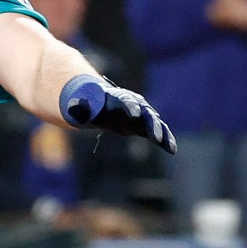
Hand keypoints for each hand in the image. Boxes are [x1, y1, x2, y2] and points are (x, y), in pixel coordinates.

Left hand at [59, 74, 176, 152]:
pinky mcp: (147, 127)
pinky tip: (172, 150)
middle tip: (154, 137)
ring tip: (169, 147)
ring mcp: (143, 116)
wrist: (103, 107)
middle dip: (151, 124)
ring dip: (163, 134)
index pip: (126, 100)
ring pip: (156, 124)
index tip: (134, 113)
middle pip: (146, 113)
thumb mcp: (84, 107)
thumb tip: (74, 107)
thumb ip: (82, 107)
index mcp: (119, 97)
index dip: (130, 106)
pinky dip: (166, 140)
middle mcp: (136, 105)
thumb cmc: (92, 106)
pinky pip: (159, 133)